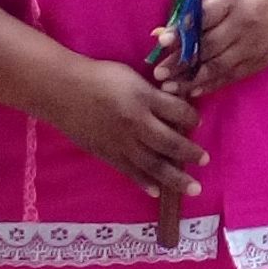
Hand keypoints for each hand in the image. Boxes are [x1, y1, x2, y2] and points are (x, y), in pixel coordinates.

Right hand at [51, 57, 205, 200]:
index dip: (192, 118)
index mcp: (143, 98)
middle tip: (205, 159)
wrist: (62, 90)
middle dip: (190, 152)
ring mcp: (121, 142)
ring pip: (154, 164)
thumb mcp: (131, 77)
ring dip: (176, 178)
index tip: (198, 122)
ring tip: (193, 188)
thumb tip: (175, 108)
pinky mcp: (108, 154)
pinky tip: (158, 191)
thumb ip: (153, 94)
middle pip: (170, 142)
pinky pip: (130, 172)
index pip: (178, 112)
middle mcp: (136, 123)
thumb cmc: (99, 77)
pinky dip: (145, 182)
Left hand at [155, 0, 267, 98]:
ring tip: (170, 88)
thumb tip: (167, 29)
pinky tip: (193, 91)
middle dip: (182, 61)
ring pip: (218, 67)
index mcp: (235, 1)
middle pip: (208, 46)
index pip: (204, 17)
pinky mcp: (258, 63)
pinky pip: (231, 77)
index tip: (162, 40)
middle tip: (159, 73)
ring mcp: (252, 47)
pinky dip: (211, 85)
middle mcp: (244, 26)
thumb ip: (202, 8)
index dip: (183, 30)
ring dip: (192, 79)